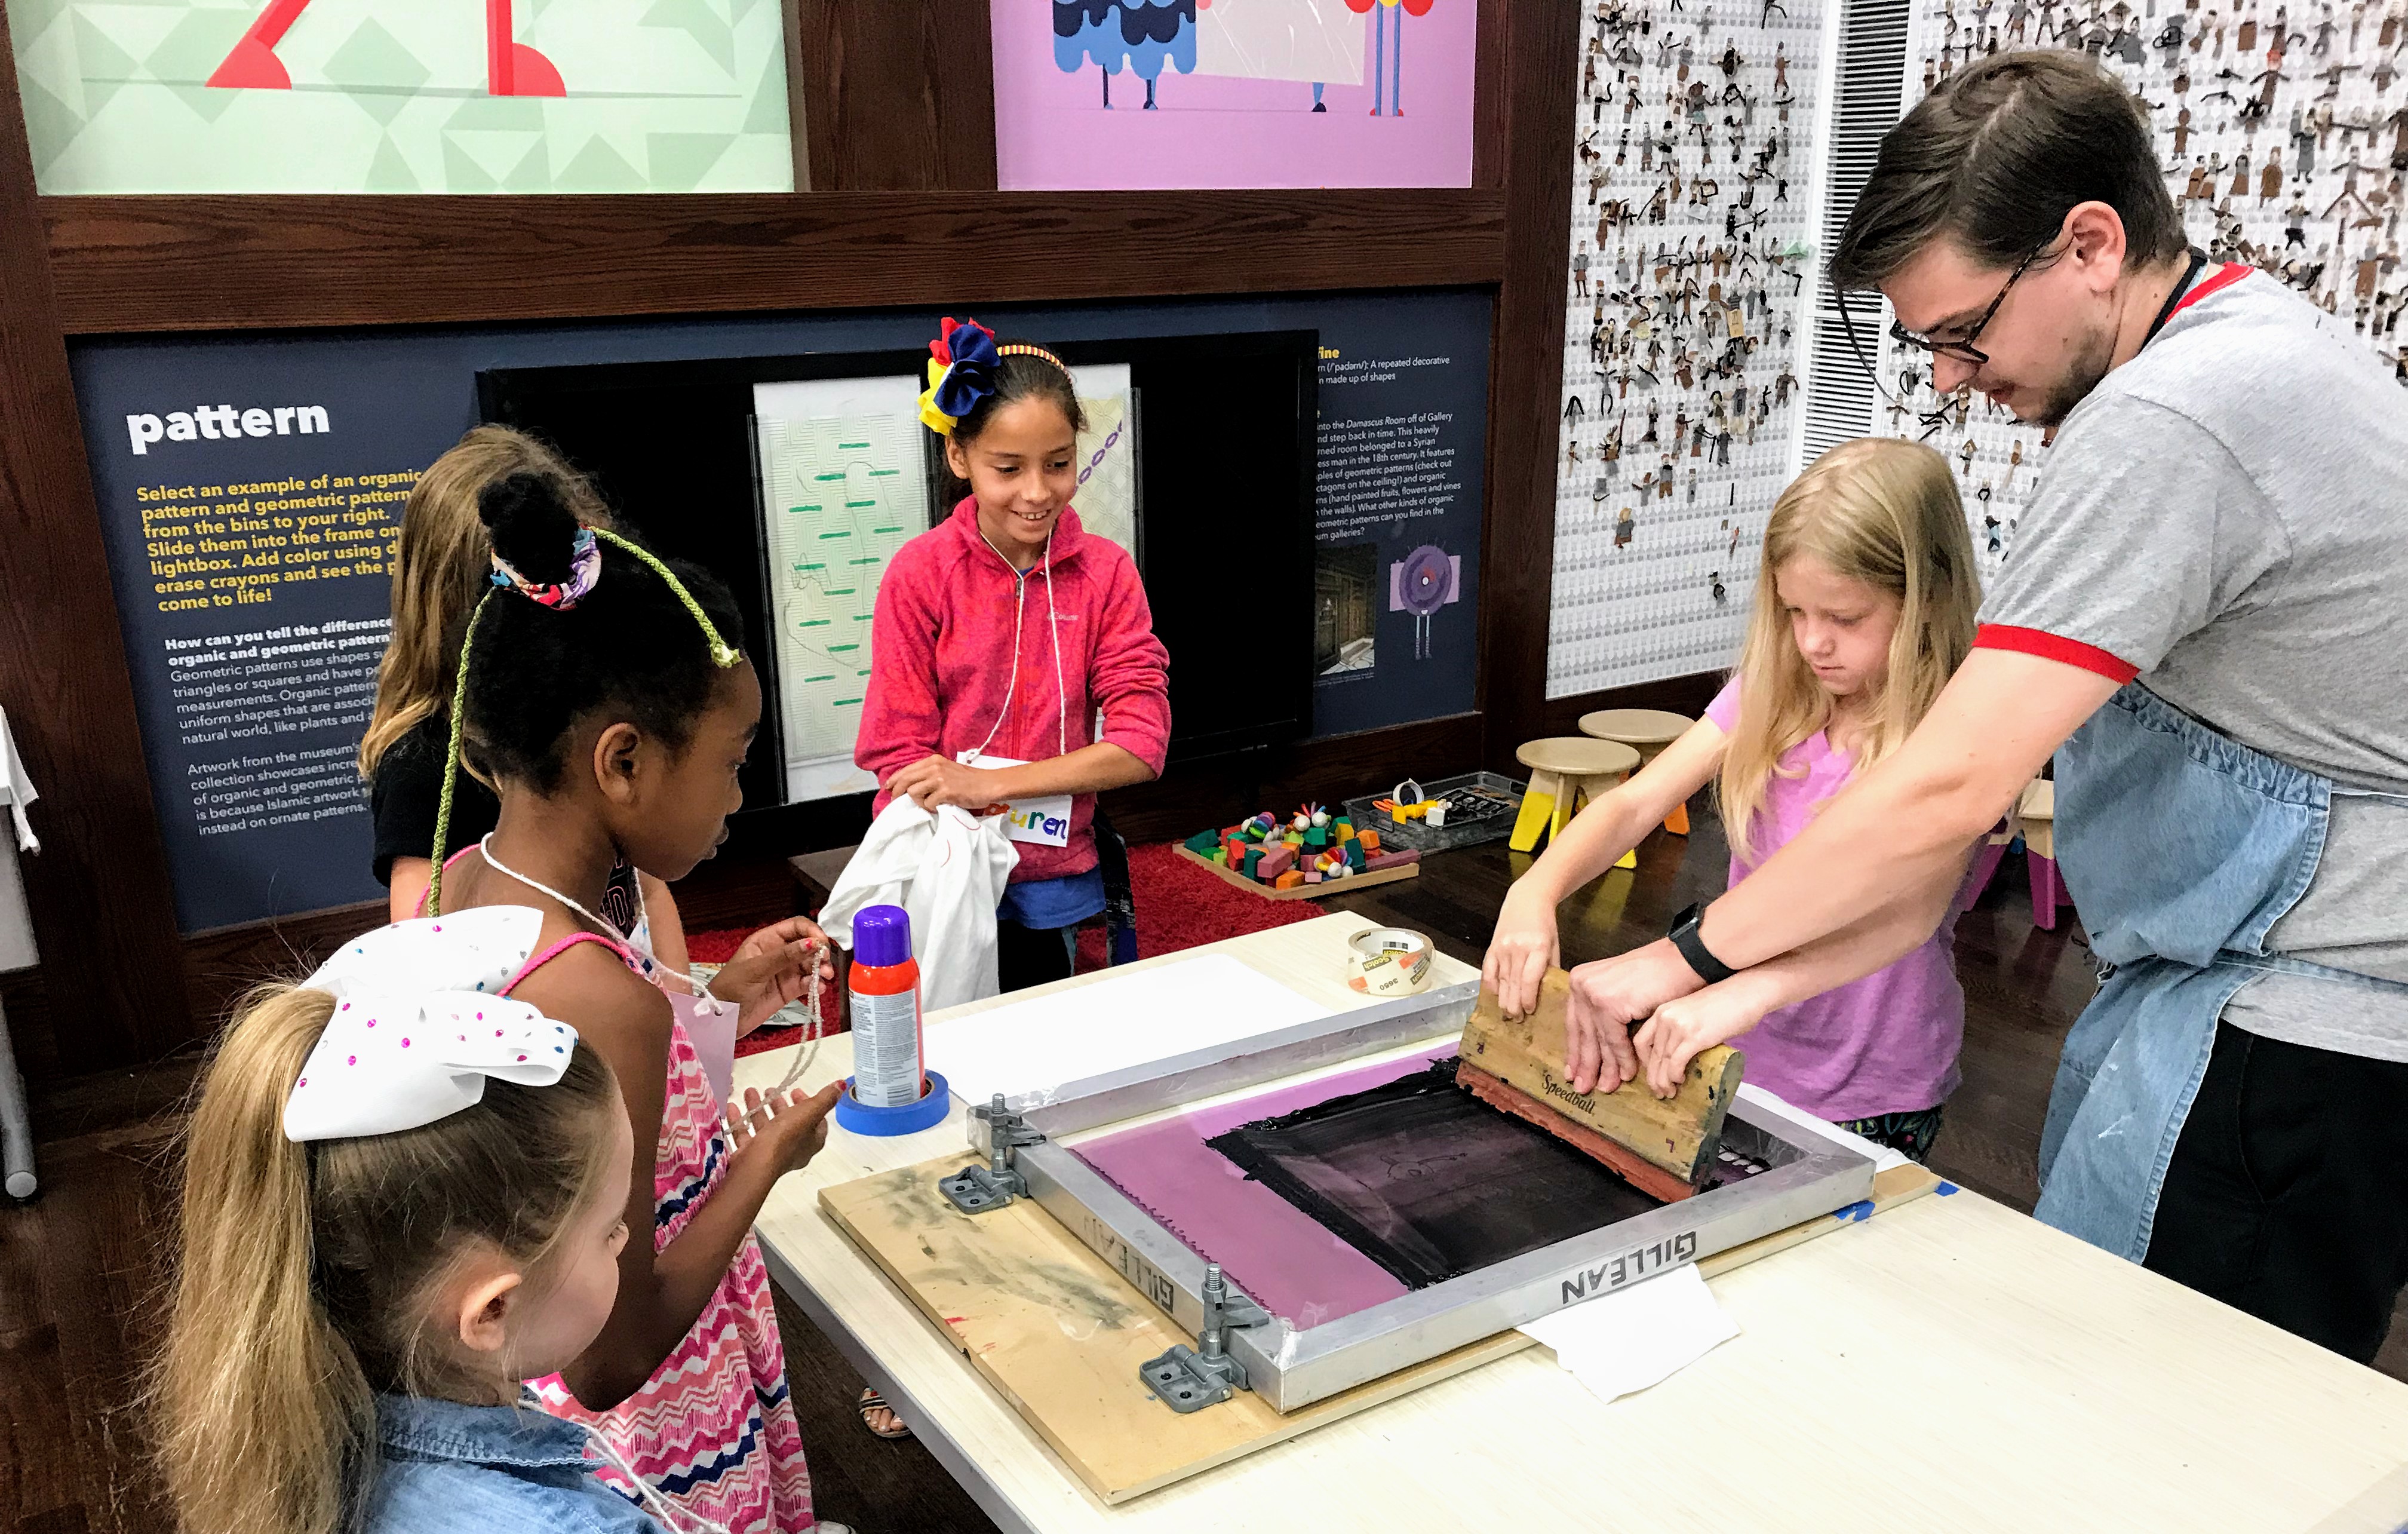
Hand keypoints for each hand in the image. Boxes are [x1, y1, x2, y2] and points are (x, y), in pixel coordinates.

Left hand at [713, 916, 836, 1035]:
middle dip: (819, 951)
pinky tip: (818, 989)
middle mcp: (778, 953)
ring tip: (825, 976)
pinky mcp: (789, 990)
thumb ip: (785, 956)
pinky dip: (816, 985)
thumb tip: (812, 943)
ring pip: (810, 964)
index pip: (795, 927)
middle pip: (807, 945)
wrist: (722, 1020)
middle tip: (825, 962)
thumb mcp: (756, 969)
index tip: (822, 942)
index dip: (811, 931)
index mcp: (766, 941)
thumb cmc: (730, 989)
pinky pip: (807, 983)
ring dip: (821, 969)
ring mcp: (784, 972)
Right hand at [721, 1082, 842, 1177]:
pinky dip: (741, 1120)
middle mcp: (794, 1149)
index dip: (807, 1103)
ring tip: (748, 1092)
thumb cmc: (786, 1137)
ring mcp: (771, 1153)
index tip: (795, 1090)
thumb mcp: (809, 1113)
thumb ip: (825, 1099)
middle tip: (769, 1089)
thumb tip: (842, 1084)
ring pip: (766, 1127)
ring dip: (758, 1108)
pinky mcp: (752, 1155)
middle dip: (778, 1104)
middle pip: (788, 1122)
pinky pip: (747, 1135)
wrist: (757, 1164)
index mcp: (811, 1141)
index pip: (814, 1120)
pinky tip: (732, 1107)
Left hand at [885, 754, 1010, 813]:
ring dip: (918, 802)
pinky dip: (931, 808)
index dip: (894, 780)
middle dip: (897, 792)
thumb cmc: (970, 780)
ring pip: (913, 792)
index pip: (906, 770)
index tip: (888, 788)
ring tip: (929, 804)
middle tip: (897, 801)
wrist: (989, 784)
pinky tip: (940, 807)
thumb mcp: (947, 770)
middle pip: (905, 780)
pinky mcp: (946, 791)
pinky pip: (928, 803)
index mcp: (933, 761)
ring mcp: (940, 779)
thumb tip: (911, 787)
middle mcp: (934, 767)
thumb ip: (930, 774)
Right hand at [1482, 884, 1560, 1018]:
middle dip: (1515, 1005)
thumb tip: (1548, 994)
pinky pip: (1488, 971)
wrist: (1527, 900)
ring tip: (1507, 1014)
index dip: (1528, 998)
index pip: (1530, 979)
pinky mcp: (1492, 947)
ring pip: (1501, 980)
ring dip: (1503, 1000)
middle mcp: (1517, 948)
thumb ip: (1550, 968)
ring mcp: (1502, 948)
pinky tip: (1494, 996)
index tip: (1530, 1011)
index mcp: (1537, 948)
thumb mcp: (1554, 945)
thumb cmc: (1545, 925)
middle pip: (1513, 983)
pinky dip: (1490, 985)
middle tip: (1518, 1020)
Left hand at [1562, 938, 1704, 1092]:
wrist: (1683, 960)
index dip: (1575, 1050)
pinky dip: (1623, 1059)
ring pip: (1598, 1039)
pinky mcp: (1610, 1004)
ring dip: (1605, 1067)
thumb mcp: (1620, 990)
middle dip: (1586, 1064)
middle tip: (1585, 1088)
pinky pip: (1615, 1040)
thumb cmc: (1657, 975)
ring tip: (1607, 1087)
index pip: (1574, 1022)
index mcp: (1580, 979)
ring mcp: (1594, 993)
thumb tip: (1592, 1045)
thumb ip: (1603, 1010)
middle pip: (1583, 1033)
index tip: (1573, 1072)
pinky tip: (1628, 1074)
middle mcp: (1581, 984)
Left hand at [1632, 979, 1771, 1098]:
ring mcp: (1679, 1026)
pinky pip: (1676, 1062)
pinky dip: (1675, 1075)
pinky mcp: (1694, 1036)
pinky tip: (1679, 1081)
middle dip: (1653, 1077)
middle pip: (1651, 1054)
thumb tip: (1680, 1055)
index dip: (1645, 1062)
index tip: (1652, 1075)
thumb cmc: (1726, 1003)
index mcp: (1663, 1011)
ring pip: (1662, 1061)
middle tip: (1659, 1092)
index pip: (1641, 1041)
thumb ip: (1682, 1030)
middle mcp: (1665, 1017)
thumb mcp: (1692, 1013)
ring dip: (1663, 1081)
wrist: (1746, 992)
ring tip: (1668, 1093)